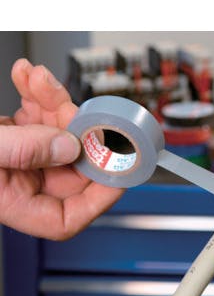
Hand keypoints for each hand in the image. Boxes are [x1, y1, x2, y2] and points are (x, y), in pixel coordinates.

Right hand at [2, 59, 123, 239]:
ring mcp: (16, 161)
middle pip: (73, 167)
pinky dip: (37, 97)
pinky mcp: (10, 137)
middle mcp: (17, 185)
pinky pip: (38, 120)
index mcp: (10, 201)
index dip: (101, 195)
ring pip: (59, 138)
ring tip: (39, 81)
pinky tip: (28, 77)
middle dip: (79, 132)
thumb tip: (69, 146)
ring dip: (56, 105)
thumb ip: (23, 150)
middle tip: (79, 109)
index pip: (70, 217)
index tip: (120, 168)